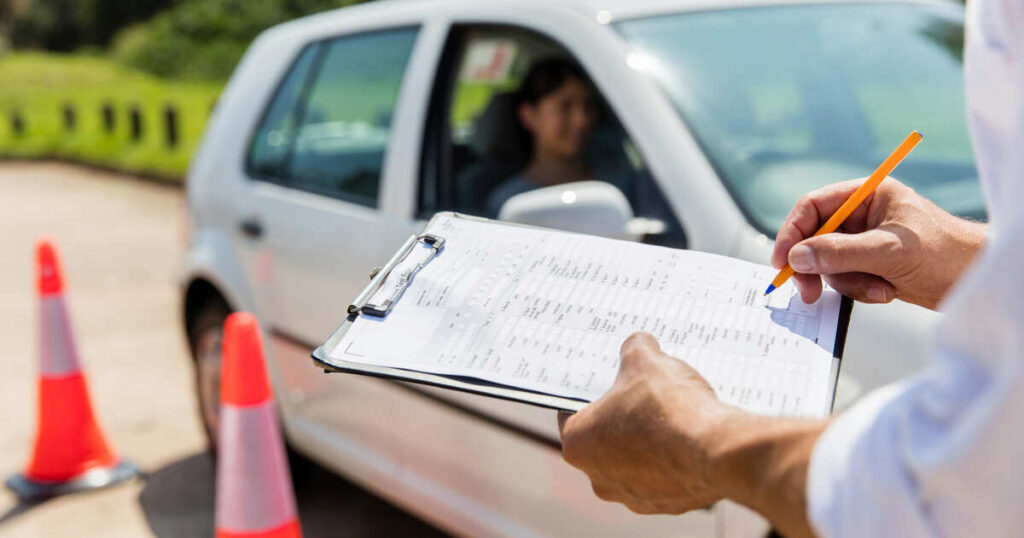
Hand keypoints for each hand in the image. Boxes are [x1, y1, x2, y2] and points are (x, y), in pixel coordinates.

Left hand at [558, 332, 825, 536]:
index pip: (571, 412)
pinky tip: (690, 437)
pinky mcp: (667, 505)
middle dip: (622, 416)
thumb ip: (635, 349)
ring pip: (635, 460)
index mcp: (577, 444)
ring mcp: (633, 497)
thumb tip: (638, 344)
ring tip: (672, 414)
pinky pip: (665, 476)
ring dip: (649, 440)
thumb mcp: (645, 361)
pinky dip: (674, 459)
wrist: (716, 450)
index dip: (591, 392)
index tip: (607, 380)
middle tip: (643, 393)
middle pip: (604, 438)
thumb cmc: (668, 408)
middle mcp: (598, 478)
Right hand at [772, 178, 985, 309]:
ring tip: (879, 288)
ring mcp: (865, 241)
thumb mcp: (888, 251)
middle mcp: (863, 215)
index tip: (783, 261)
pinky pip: (845, 279)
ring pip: (829, 263)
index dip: (792, 232)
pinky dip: (860, 290)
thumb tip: (797, 257)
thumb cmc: (946, 253)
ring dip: (848, 282)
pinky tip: (887, 291)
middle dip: (817, 266)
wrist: (976, 280)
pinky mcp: (870, 265)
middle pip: (815, 238)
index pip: (814, 207)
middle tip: (809, 292)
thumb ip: (839, 252)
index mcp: (868, 195)